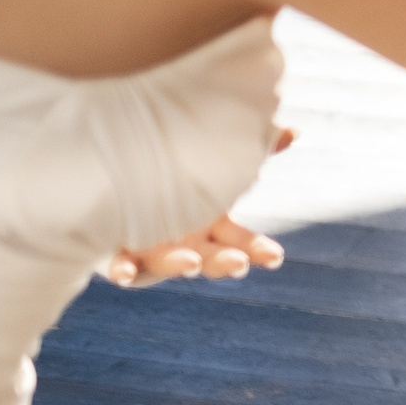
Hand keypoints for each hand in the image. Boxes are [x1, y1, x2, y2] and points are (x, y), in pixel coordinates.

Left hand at [105, 125, 292, 285]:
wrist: (112, 190)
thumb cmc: (172, 177)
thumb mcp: (211, 165)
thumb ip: (251, 151)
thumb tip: (293, 131)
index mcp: (210, 226)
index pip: (241, 242)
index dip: (257, 250)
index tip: (275, 257)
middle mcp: (185, 243)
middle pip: (210, 258)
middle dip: (225, 263)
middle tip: (237, 264)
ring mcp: (152, 252)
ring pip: (170, 263)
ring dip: (181, 265)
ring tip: (192, 263)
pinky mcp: (118, 254)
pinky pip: (120, 266)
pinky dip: (123, 270)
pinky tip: (124, 273)